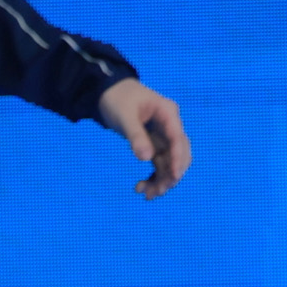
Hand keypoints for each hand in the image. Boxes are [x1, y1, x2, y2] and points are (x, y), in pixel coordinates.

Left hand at [95, 78, 191, 198]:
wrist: (108, 91)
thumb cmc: (117, 98)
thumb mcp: (124, 116)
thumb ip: (135, 135)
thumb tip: (146, 158)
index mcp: (168, 113)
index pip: (178, 139)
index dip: (178, 159)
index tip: (173, 177)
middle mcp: (170, 126)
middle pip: (179, 154)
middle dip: (170, 175)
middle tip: (155, 192)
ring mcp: (164, 136)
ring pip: (169, 163)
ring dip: (161, 180)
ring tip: (145, 194)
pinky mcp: (155, 144)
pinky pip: (159, 164)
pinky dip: (154, 177)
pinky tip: (142, 187)